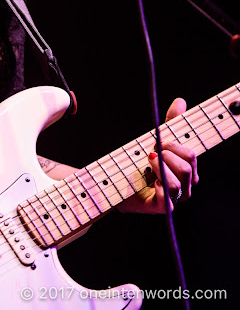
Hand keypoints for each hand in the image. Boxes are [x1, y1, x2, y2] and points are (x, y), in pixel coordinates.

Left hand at [119, 98, 198, 213]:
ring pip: (179, 181)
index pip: (192, 155)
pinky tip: (149, 180)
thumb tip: (181, 101)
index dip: (177, 145)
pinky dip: (159, 186)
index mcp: (187, 168)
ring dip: (160, 167)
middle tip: (150, 150)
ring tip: (147, 162)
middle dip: (167, 153)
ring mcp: (176, 198)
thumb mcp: (156, 139)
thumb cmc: (142, 162)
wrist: (118, 185)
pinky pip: (168, 199)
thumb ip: (170, 123)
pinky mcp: (162, 208)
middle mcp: (186, 185)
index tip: (160, 139)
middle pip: (187, 166)